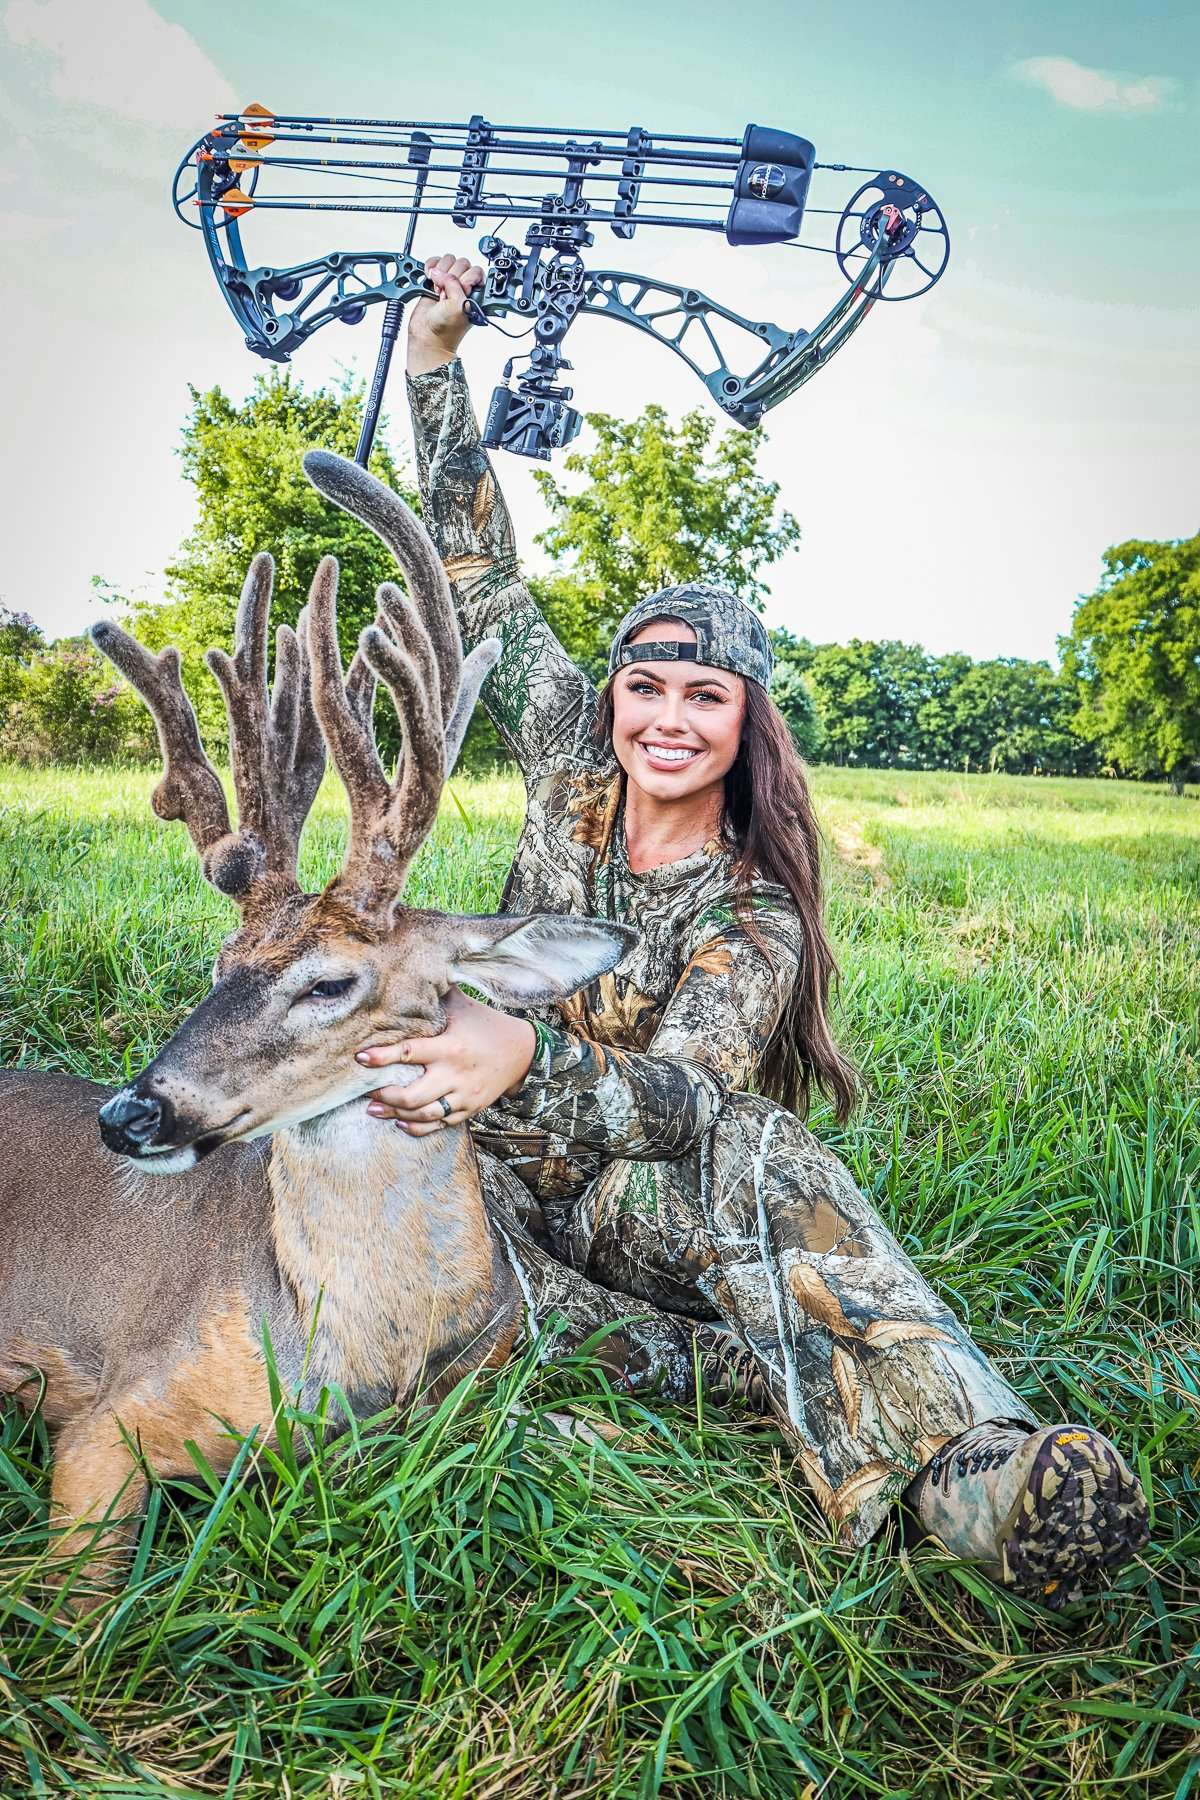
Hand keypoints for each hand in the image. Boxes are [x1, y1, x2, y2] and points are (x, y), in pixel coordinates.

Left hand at [356, 987, 535, 1135]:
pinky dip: (417, 1127)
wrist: (523, 1052)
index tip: (360, 1057)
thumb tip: (406, 973)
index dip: (382, 1057)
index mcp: (450, 1047)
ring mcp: (463, 1096)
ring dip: (395, 1115)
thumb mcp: (462, 1006)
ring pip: (424, 1115)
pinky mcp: (469, 1110)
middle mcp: (455, 1075)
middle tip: (366, 1092)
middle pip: (413, 1096)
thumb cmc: (486, 1024)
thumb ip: (434, 995)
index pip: (409, 1052)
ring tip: (373, 1109)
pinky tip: (400, 1123)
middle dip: (386, 1096)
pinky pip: (439, 1125)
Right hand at [407, 254, 485, 374]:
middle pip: (461, 263)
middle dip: (450, 277)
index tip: (458, 292)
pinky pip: (434, 263)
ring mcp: (449, 283)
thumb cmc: (446, 329)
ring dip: (440, 273)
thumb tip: (440, 272)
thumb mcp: (457, 305)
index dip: (465, 279)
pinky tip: (429, 280)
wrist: (427, 338)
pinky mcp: (435, 281)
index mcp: (476, 293)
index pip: (475, 270)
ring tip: (437, 291)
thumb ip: (454, 284)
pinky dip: (430, 267)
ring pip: (448, 261)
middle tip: (445, 295)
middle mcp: (464, 287)